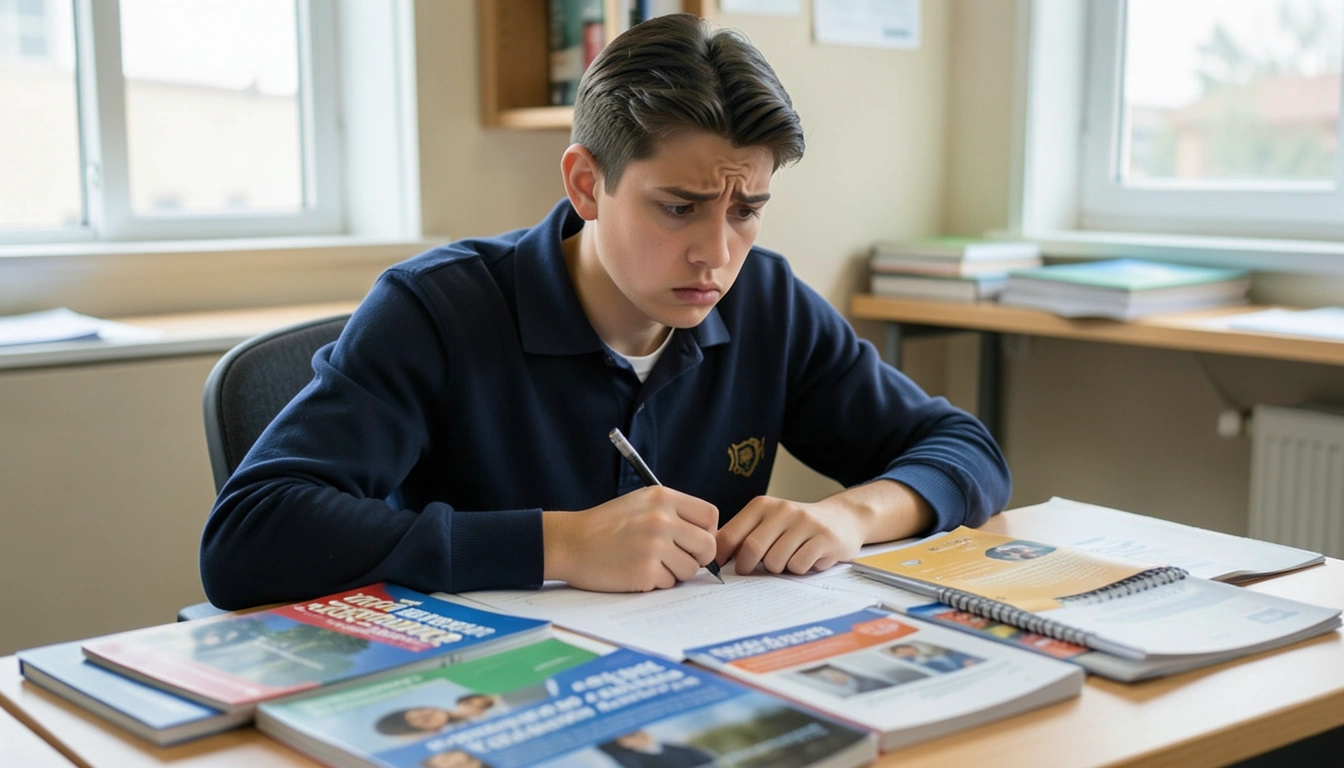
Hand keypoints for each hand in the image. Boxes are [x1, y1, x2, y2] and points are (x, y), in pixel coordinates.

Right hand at [542, 486, 718, 591]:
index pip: (710, 515)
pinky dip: (655, 582)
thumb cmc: (606, 525)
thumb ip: (673, 513)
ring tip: (650, 563)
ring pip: (690, 569)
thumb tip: (707, 538)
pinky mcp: (645, 572)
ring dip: (675, 571)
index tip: (695, 540)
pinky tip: (635, 571)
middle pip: (707, 545)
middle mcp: (661, 519)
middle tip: (682, 559)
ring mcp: (654, 546)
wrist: (570, 542)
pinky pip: (668, 583)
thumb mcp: (641, 502)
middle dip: (699, 557)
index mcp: (663, 497)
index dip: (707, 531)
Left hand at [715, 496, 865, 575]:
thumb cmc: (796, 526)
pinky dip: (798, 570)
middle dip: (748, 567)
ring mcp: (805, 523)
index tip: (723, 567)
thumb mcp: (768, 522)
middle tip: (753, 570)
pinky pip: (799, 566)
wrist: (842, 518)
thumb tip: (711, 556)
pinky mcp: (824, 538)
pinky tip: (806, 559)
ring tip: (787, 559)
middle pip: (752, 550)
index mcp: (762, 505)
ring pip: (775, 562)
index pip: (730, 534)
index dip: (722, 557)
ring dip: (777, 569)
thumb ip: (743, 535)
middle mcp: (782, 510)